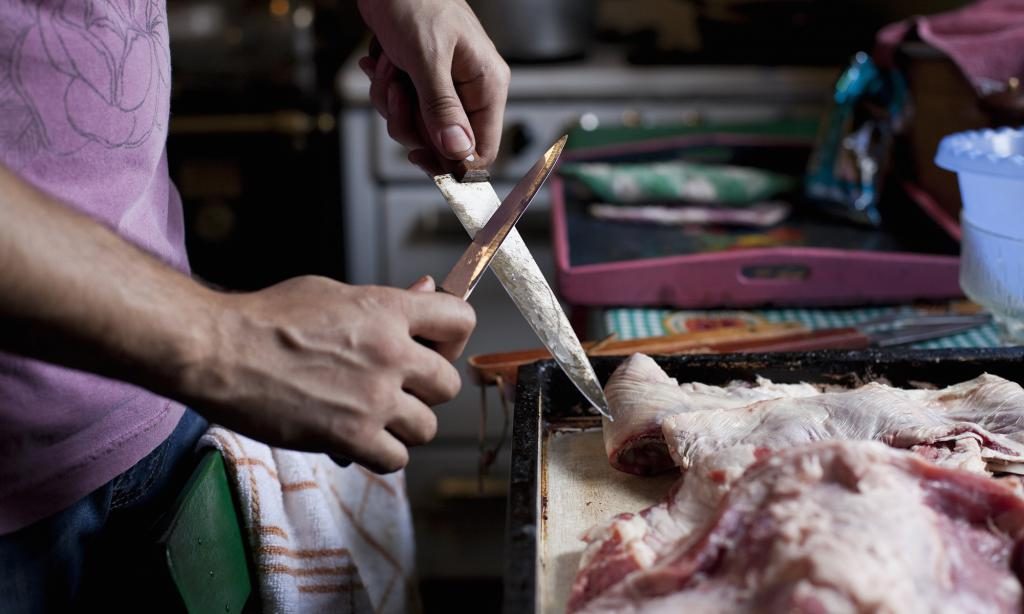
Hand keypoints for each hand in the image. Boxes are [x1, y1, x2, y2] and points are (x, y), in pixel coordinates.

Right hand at [181, 275, 475, 472]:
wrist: (218, 351)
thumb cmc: (266, 318)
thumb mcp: (331, 293)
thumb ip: (384, 301)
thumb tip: (425, 291)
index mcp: (387, 311)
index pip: (461, 320)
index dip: (450, 338)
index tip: (432, 348)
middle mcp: (390, 354)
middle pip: (449, 384)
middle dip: (425, 389)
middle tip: (396, 389)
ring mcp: (373, 398)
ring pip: (427, 427)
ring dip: (402, 425)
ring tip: (372, 416)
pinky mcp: (351, 437)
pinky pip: (396, 459)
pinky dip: (380, 454)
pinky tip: (357, 439)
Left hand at [356, 0, 509, 170]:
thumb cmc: (415, 2)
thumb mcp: (427, 59)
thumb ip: (442, 109)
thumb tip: (456, 152)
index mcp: (487, 85)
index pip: (482, 148)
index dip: (452, 161)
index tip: (420, 156)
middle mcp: (470, 90)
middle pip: (442, 142)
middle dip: (409, 121)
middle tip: (397, 92)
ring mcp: (445, 87)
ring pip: (417, 126)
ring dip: (391, 102)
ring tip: (389, 68)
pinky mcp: (421, 82)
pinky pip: (401, 108)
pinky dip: (384, 88)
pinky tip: (382, 62)